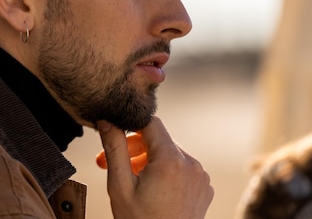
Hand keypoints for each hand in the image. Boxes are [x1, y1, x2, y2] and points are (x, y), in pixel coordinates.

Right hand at [97, 118, 212, 218]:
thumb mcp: (120, 185)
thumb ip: (114, 148)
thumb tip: (107, 120)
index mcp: (170, 159)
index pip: (150, 122)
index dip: (129, 126)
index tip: (114, 138)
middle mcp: (191, 163)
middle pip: (158, 140)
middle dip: (134, 149)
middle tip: (108, 164)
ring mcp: (200, 176)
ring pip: (169, 154)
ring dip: (149, 162)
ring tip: (132, 182)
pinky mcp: (204, 188)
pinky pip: (182, 169)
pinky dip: (165, 174)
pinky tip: (151, 192)